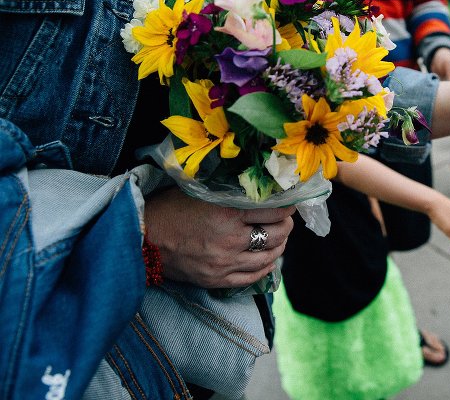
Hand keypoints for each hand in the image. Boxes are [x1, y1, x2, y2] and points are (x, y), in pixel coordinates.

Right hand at [144, 188, 295, 287]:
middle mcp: (230, 240)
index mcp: (227, 213)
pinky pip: (252, 278)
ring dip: (279, 246)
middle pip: (276, 235)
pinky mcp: (217, 280)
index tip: (288, 203)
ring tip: (279, 238)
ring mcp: (224, 264)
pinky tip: (267, 259)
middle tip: (285, 219)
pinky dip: (265, 268)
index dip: (286, 206)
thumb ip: (231, 193)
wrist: (140, 238)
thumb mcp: (201, 192)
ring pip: (268, 258)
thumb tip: (260, 190)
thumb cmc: (169, 209)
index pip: (273, 211)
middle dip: (286, 226)